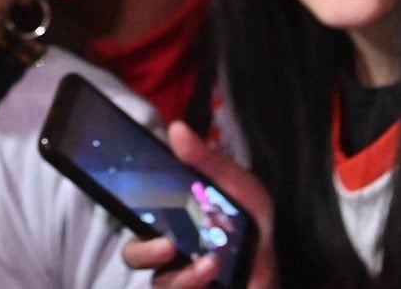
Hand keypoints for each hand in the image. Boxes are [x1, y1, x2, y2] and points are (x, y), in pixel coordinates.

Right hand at [121, 123, 276, 287]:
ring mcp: (178, 275)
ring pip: (159, 283)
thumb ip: (206, 161)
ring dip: (182, 276)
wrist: (275, 257)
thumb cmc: (249, 220)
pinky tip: (213, 272)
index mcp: (169, 218)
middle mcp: (167, 249)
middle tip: (167, 245)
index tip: (132, 197)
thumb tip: (177, 128)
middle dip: (144, 252)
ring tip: (210, 264)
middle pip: (134, 254)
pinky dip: (194, 284)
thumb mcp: (234, 185)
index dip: (125, 207)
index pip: (134, 214)